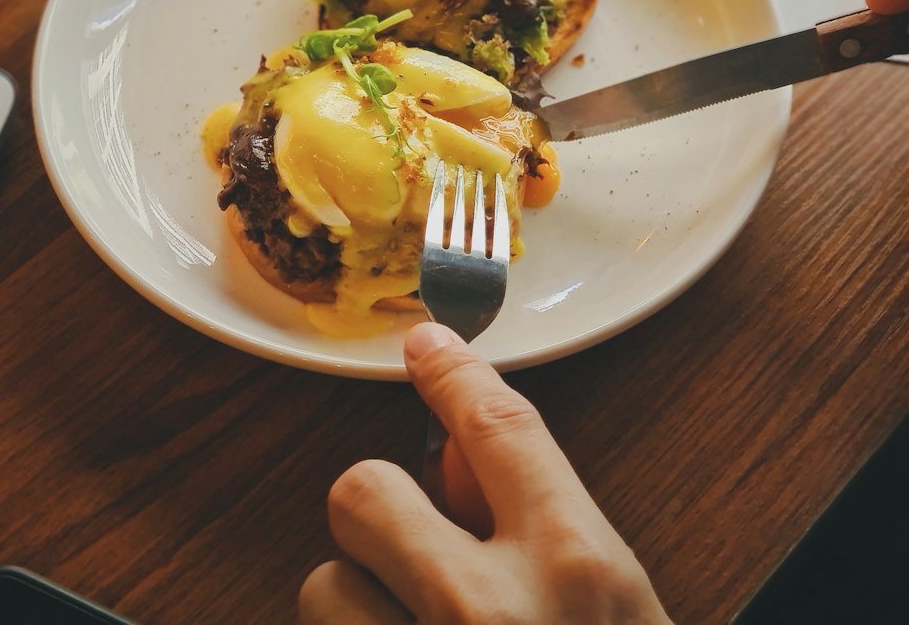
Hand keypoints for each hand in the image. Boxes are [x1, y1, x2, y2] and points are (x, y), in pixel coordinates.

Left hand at [299, 322, 671, 623]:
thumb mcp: (619, 604)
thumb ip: (547, 524)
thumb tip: (456, 458)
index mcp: (574, 568)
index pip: (496, 426)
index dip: (450, 375)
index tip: (424, 346)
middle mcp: (489, 610)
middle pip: (366, 489)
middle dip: (378, 510)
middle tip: (407, 547)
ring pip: (325, 583)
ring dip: (361, 602)